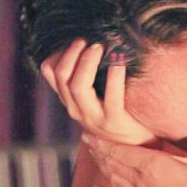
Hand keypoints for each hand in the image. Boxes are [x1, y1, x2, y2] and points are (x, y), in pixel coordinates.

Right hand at [41, 38, 156, 144]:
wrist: (136, 146)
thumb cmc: (116, 116)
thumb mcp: (94, 100)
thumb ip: (87, 81)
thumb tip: (87, 46)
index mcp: (70, 102)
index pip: (50, 73)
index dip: (58, 53)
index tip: (73, 41)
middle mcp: (77, 110)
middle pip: (63, 77)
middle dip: (72, 54)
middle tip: (87, 41)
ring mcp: (94, 118)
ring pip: (78, 86)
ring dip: (87, 63)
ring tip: (99, 48)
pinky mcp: (115, 121)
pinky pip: (112, 97)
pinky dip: (114, 77)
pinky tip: (119, 63)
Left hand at [83, 110, 186, 186]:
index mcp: (154, 166)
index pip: (122, 150)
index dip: (104, 141)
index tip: (89, 132)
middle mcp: (142, 182)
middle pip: (114, 163)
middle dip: (99, 150)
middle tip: (86, 138)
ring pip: (115, 179)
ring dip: (102, 167)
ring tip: (92, 156)